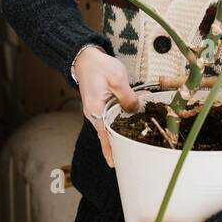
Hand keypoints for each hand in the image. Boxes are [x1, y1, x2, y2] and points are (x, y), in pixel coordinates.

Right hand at [72, 43, 137, 167]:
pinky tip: (125, 127)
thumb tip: (135, 110)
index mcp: (96, 109)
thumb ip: (128, 97)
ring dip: (117, 135)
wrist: (86, 58)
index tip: (114, 163)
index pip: (104, 135)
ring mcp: (94, 110)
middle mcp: (92, 113)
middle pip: (105, 134)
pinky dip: (115, 125)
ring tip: (130, 144)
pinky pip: (107, 119)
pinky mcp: (98, 105)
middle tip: (130, 157)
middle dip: (116, 145)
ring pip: (107, 127)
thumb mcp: (117, 79)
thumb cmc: (99, 67)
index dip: (109, 150)